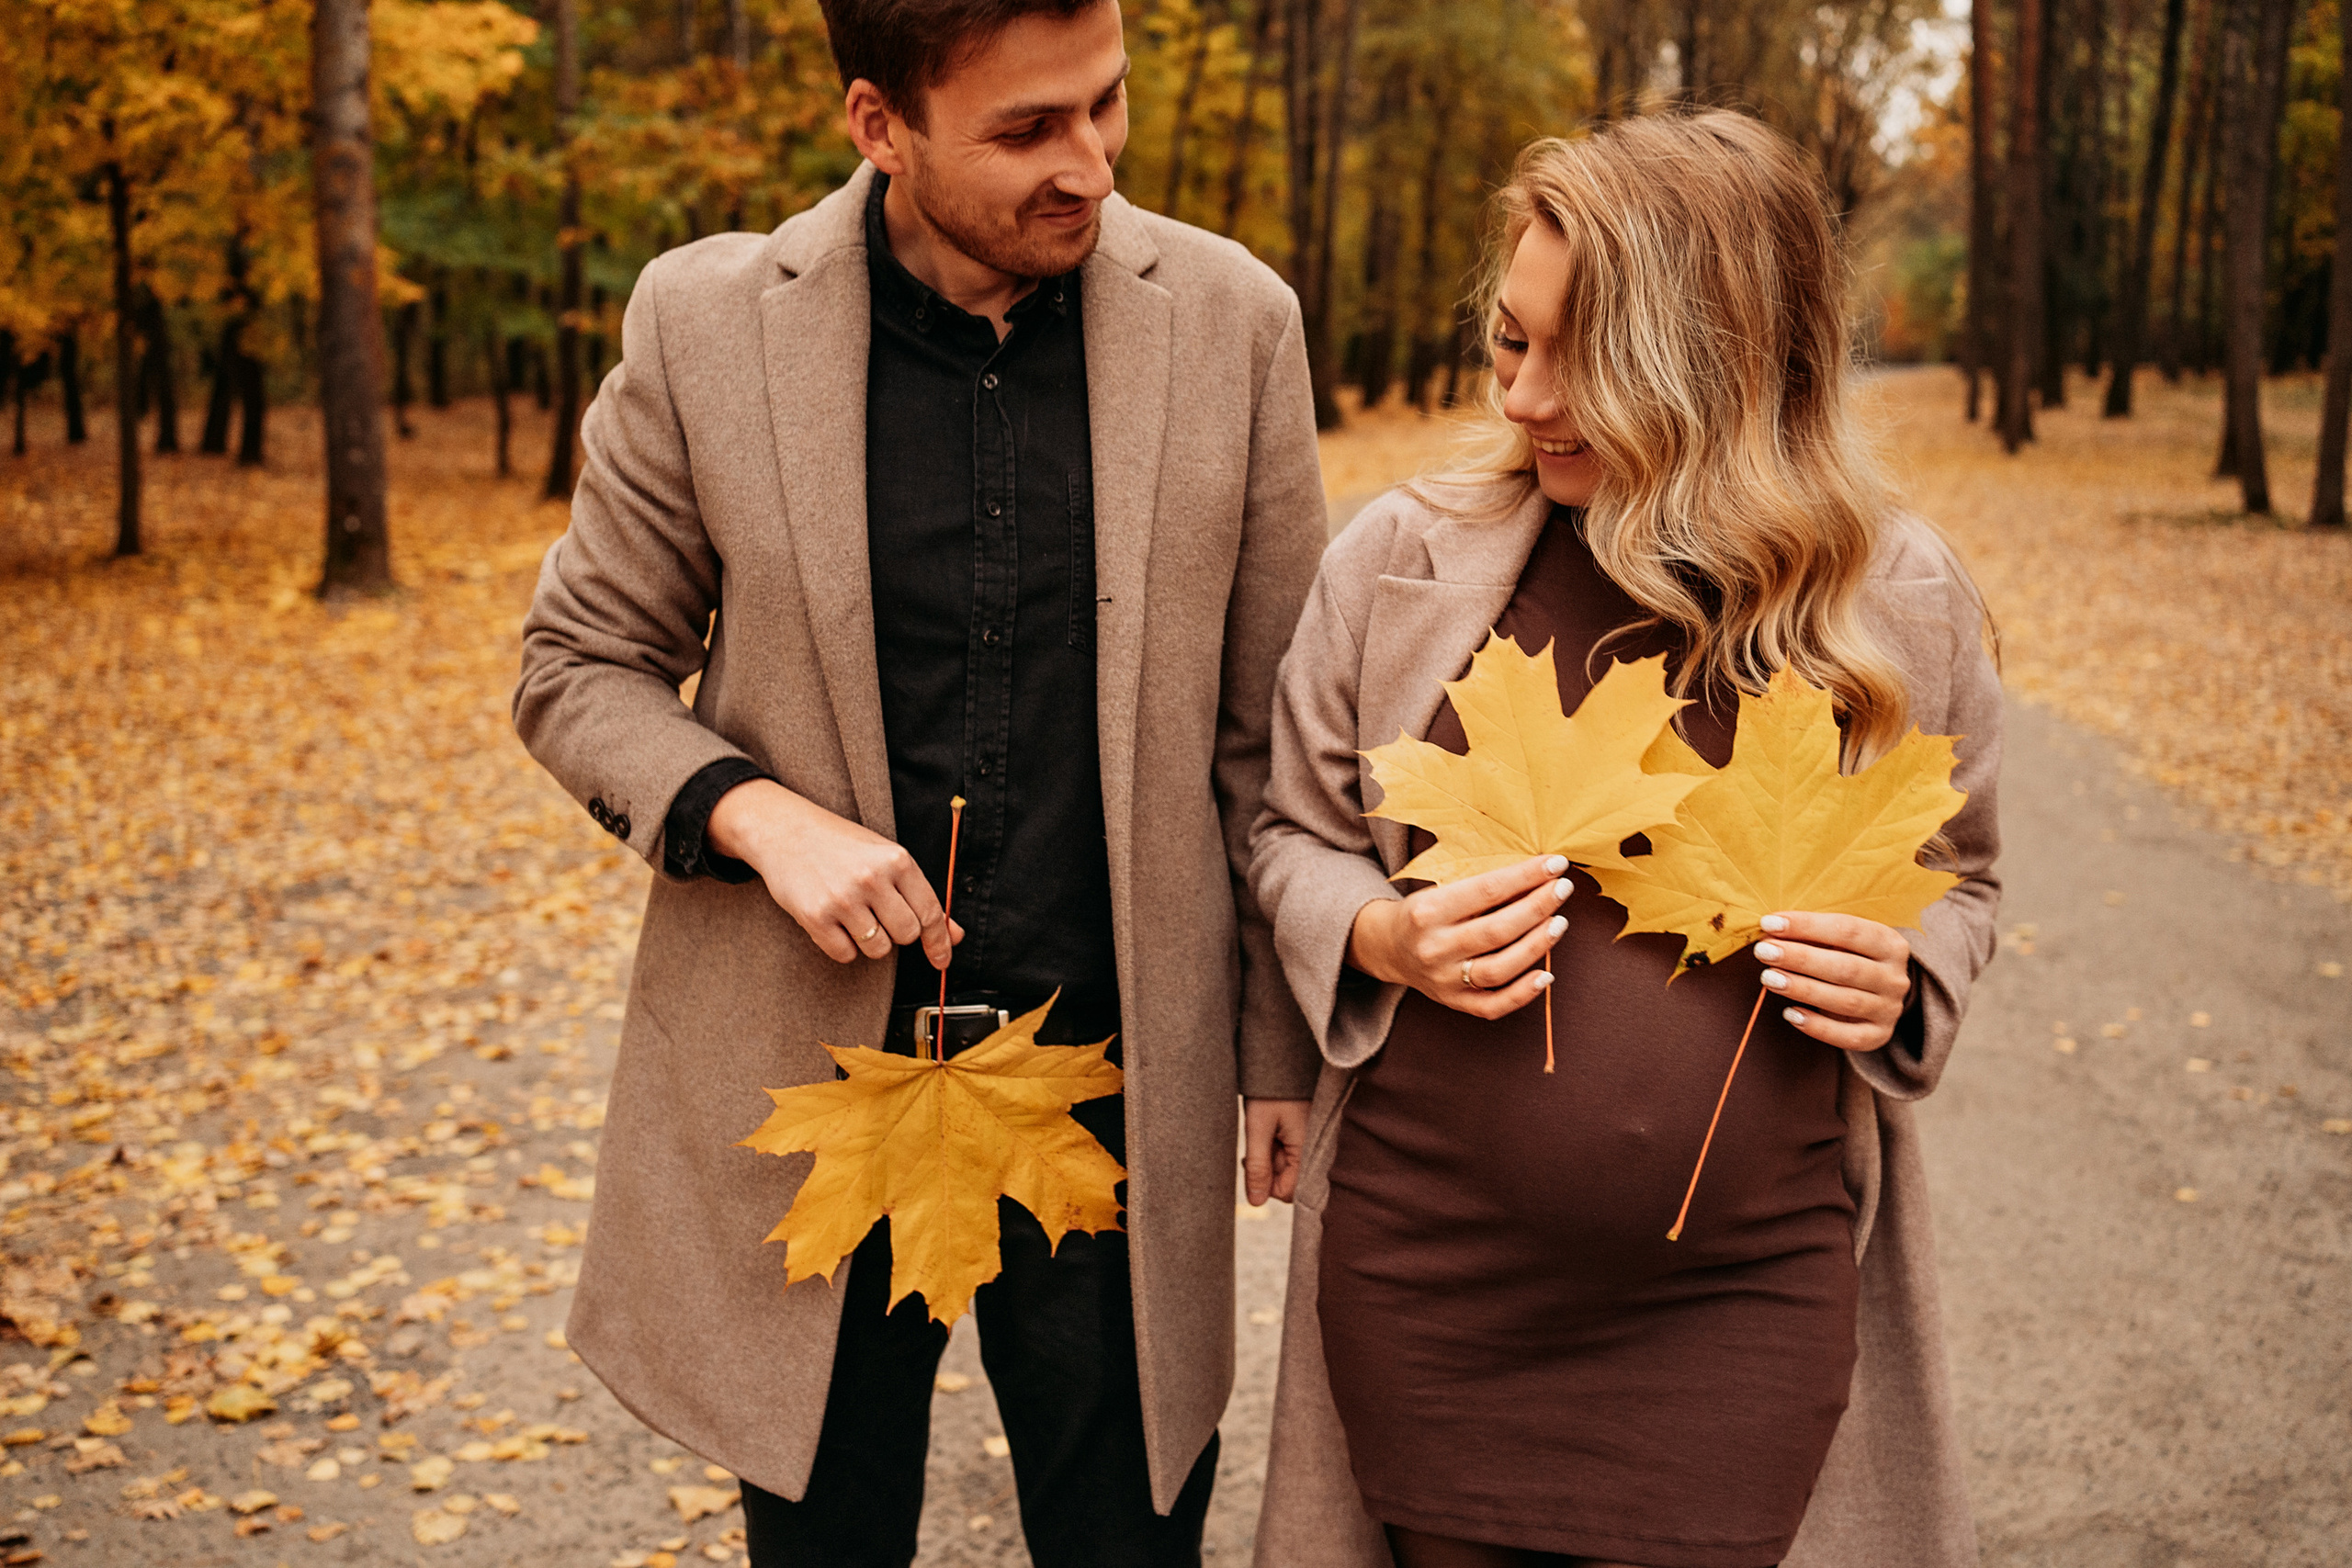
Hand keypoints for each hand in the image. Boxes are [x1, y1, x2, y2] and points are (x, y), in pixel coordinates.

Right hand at [706, 779, 961, 967]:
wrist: (784, 831)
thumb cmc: (840, 845)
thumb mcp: (885, 858)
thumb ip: (920, 896)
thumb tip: (954, 935)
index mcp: (897, 860)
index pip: (930, 912)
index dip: (940, 941)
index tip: (942, 960)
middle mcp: (872, 878)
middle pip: (907, 935)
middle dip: (898, 934)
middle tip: (879, 914)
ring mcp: (842, 899)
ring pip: (878, 949)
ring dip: (870, 941)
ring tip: (854, 914)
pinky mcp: (815, 916)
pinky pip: (845, 954)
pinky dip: (843, 946)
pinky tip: (834, 922)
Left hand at [1242, 1098, 1309, 1204]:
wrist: (1281, 1059)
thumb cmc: (1269, 1091)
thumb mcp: (1257, 1128)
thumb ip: (1258, 1167)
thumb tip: (1256, 1202)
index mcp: (1307, 1150)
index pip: (1289, 1193)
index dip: (1266, 1186)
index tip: (1251, 1163)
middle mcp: (1314, 1151)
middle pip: (1288, 1181)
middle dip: (1268, 1170)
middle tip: (1255, 1145)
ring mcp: (1311, 1143)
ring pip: (1287, 1168)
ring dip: (1270, 1157)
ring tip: (1263, 1132)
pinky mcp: (1306, 1136)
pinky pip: (1291, 1154)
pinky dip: (1276, 1147)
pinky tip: (1269, 1131)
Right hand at [1345, 855, 1570, 1019]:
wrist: (1388, 947)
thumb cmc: (1424, 912)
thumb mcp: (1440, 889)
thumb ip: (1481, 887)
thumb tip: (1537, 877)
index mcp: (1427, 911)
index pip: (1486, 891)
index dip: (1525, 876)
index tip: (1555, 863)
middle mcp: (1434, 948)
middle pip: (1497, 930)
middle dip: (1537, 907)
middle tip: (1563, 888)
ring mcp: (1443, 980)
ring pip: (1499, 968)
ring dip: (1536, 946)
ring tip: (1560, 923)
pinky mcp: (1453, 1002)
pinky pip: (1492, 1006)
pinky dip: (1522, 994)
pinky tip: (1546, 976)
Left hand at [1752, 912, 1913, 1051]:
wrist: (1878, 992)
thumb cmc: (1850, 957)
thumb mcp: (1840, 940)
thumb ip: (1814, 935)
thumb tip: (1771, 932)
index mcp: (1890, 944)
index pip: (1848, 930)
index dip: (1807, 926)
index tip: (1769, 924)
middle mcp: (1895, 978)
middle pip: (1846, 968)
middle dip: (1800, 959)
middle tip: (1763, 951)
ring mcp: (1889, 1009)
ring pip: (1846, 1001)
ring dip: (1803, 989)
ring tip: (1769, 978)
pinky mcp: (1879, 1035)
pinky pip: (1849, 1037)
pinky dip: (1818, 1027)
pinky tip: (1790, 1014)